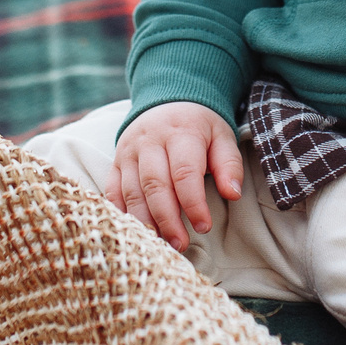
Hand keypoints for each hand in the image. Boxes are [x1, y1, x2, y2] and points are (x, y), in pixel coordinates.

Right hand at [107, 101, 242, 251]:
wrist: (168, 100)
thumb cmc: (199, 126)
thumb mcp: (222, 137)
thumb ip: (229, 165)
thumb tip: (233, 194)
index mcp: (180, 132)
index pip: (184, 172)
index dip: (193, 203)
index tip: (203, 226)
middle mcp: (150, 140)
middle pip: (155, 185)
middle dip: (167, 219)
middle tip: (181, 244)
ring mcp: (128, 151)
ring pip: (131, 191)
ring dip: (145, 221)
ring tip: (161, 243)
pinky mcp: (116, 161)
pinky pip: (113, 190)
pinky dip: (122, 213)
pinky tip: (136, 231)